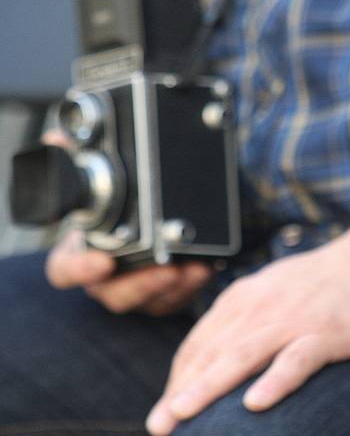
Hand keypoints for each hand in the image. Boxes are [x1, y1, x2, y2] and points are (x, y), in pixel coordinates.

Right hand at [40, 130, 212, 314]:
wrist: (135, 235)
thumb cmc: (109, 216)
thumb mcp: (92, 187)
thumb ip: (75, 161)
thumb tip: (57, 136)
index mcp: (79, 257)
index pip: (67, 271)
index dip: (82, 269)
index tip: (104, 262)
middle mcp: (106, 280)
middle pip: (116, 293)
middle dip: (142, 284)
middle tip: (166, 270)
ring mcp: (136, 291)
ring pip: (151, 299)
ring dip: (174, 287)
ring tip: (192, 269)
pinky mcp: (164, 295)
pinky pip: (177, 298)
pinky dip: (193, 285)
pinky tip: (205, 268)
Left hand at [146, 219, 349, 435]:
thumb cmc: (324, 282)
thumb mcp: (273, 290)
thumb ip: (244, 318)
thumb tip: (214, 355)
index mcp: (245, 297)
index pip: (201, 343)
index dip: (179, 378)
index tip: (165, 409)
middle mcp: (262, 307)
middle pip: (214, 352)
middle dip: (181, 389)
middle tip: (159, 424)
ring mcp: (295, 319)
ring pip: (244, 355)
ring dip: (210, 385)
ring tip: (183, 414)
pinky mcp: (328, 333)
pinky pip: (298, 359)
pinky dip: (275, 380)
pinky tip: (256, 403)